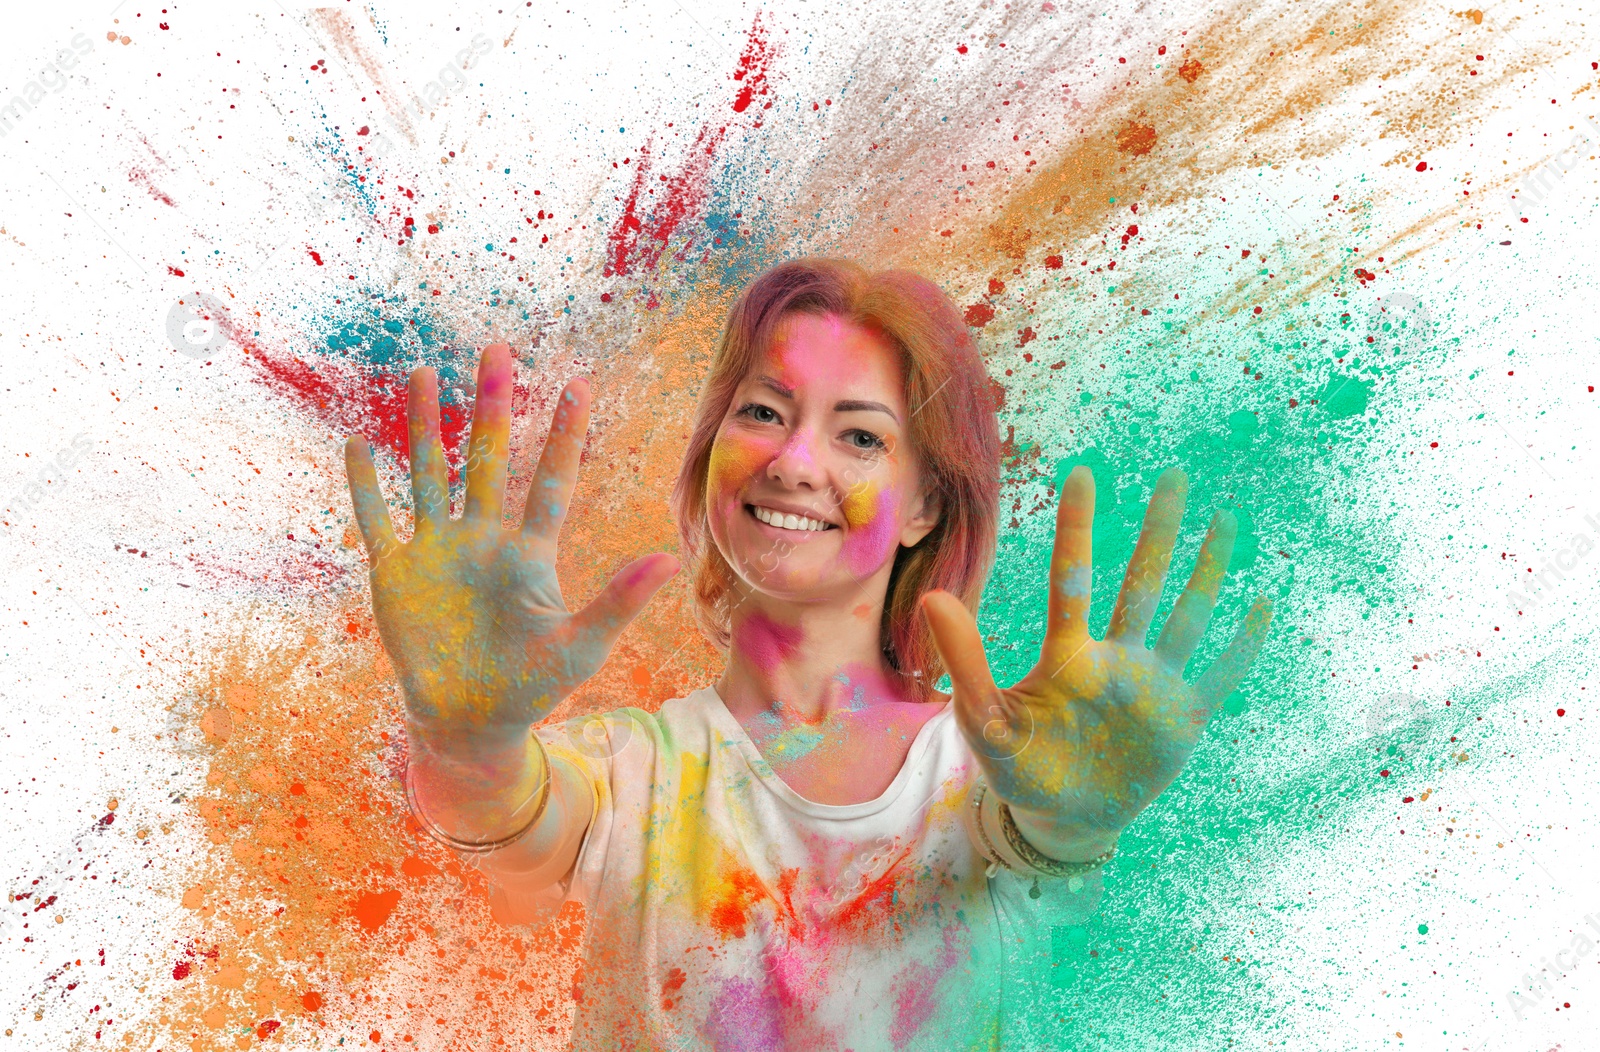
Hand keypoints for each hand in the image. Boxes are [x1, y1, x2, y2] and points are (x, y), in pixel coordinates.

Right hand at [343, 345, 678, 748]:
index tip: (578, 384)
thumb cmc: (531, 686)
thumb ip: (619, 601)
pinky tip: (357, 443)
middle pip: (489, 459)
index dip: (565, 435)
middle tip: (497, 349)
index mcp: (528, 554)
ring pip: (430, 473)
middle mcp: (483, 540)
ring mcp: (437, 551)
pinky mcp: (396, 574)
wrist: (469, 721)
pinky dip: (364, 485)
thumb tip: (671, 560)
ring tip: (424, 373)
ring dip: (427, 425)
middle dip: (492, 406)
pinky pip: (377, 520)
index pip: (551, 482)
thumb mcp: (581, 646)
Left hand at [923, 466, 1272, 859]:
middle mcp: (1116, 658)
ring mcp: (1153, 685)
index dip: (1076, 529)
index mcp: (1068, 656)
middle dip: (1158, 533)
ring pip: (1186, 616)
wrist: (1061, 819)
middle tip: (1173, 475)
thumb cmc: (1019, 764)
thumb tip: (932, 598)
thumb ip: (966, 662)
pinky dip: (1242, 645)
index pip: (1071, 581)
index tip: (1083, 474)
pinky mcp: (1182, 719)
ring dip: (1207, 570)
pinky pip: (1220, 675)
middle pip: (1141, 584)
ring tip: (1227, 520)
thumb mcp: (986, 720)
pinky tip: (1263, 605)